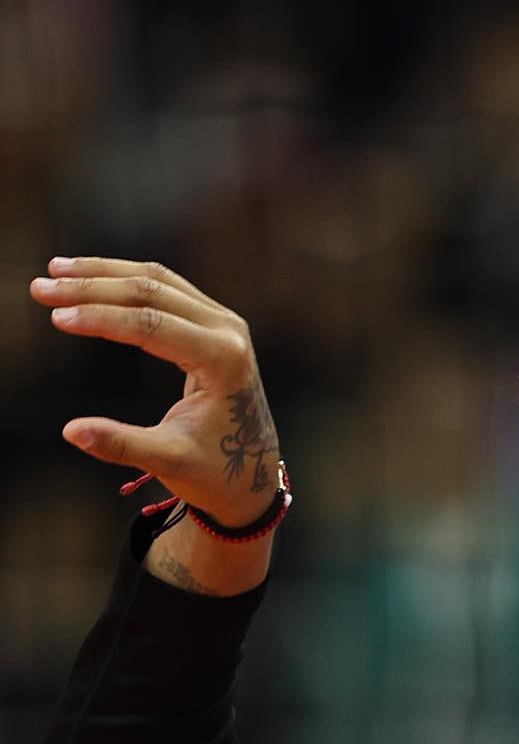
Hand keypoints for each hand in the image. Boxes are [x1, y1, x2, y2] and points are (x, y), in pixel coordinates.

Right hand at [29, 256, 281, 524]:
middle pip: (151, 292)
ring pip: (157, 281)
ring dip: (103, 275)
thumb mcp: (168, 461)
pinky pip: (166, 288)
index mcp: (223, 360)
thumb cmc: (214, 470)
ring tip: (55, 272)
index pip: (151, 326)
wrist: (253, 471)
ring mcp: (223, 322)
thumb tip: (71, 431)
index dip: (100, 319)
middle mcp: (228, 330)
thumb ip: (122, 444)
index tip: (56, 317)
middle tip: (41, 289)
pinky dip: (124, 280)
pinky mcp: (214, 322)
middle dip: (92, 287)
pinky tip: (89, 277)